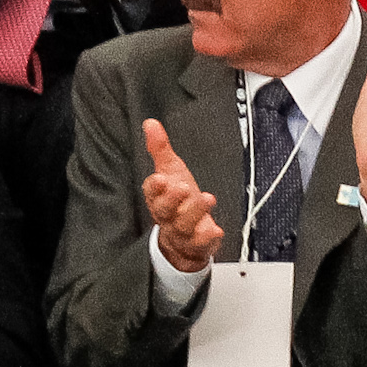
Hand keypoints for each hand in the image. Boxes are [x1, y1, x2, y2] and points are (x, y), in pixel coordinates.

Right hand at [139, 117, 223, 272]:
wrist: (185, 236)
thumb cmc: (178, 200)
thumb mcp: (170, 171)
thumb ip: (160, 149)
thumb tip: (151, 123)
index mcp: (158, 198)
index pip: (151, 192)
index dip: (154, 187)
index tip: (160, 179)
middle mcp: (168, 216)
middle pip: (164, 210)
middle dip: (172, 199)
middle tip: (183, 187)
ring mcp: (182, 231)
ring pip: (184, 225)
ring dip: (195, 212)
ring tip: (208, 198)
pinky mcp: (198, 243)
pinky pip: (201, 243)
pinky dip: (208, 237)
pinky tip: (215, 230)